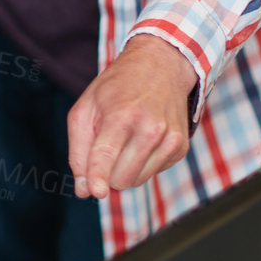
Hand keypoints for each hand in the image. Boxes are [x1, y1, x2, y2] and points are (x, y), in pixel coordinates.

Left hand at [67, 34, 197, 198]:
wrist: (160, 67)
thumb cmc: (115, 90)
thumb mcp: (84, 110)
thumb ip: (79, 151)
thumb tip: (84, 190)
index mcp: (122, 116)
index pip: (107, 155)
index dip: (98, 177)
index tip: (96, 193)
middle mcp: (151, 129)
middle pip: (120, 178)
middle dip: (106, 173)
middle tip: (104, 148)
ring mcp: (170, 140)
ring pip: (137, 181)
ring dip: (123, 169)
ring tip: (123, 140)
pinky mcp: (181, 148)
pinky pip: (152, 173)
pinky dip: (141, 163)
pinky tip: (140, 139)